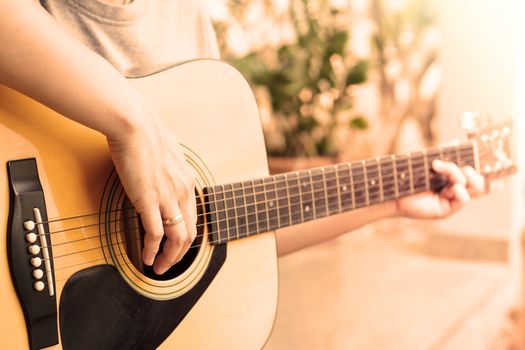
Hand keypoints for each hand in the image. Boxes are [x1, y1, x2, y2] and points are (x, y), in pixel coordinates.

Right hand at [107, 109, 196, 274]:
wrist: (134, 125)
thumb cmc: (145, 133)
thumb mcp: (167, 150)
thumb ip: (169, 164)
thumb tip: (162, 163)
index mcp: (187, 181)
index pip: (194, 217)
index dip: (186, 236)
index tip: (177, 246)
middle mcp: (182, 192)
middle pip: (190, 233)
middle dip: (180, 254)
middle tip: (170, 264)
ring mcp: (168, 197)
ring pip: (177, 238)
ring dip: (170, 258)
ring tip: (160, 269)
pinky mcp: (149, 200)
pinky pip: (156, 234)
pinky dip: (153, 250)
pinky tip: (147, 258)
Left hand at [395, 160, 485, 218]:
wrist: (393, 191)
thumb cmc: (408, 177)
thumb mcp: (427, 163)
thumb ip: (442, 154)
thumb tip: (456, 141)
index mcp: (451, 179)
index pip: (472, 174)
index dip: (478, 168)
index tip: (470, 157)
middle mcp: (453, 190)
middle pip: (478, 183)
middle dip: (473, 173)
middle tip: (464, 167)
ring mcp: (450, 200)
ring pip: (473, 189)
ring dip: (459, 175)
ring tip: (440, 168)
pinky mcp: (446, 209)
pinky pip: (464, 199)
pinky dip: (461, 191)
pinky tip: (452, 187)